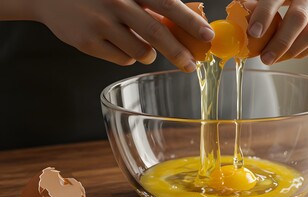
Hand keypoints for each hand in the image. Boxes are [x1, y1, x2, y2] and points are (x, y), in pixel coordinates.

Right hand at [32, 0, 214, 71]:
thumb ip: (153, 1)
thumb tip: (189, 16)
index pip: (169, 5)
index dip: (191, 22)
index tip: (207, 35)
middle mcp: (116, 3)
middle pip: (156, 34)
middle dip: (178, 53)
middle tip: (190, 65)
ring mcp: (100, 24)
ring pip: (140, 52)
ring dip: (149, 54)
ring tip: (144, 47)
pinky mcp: (87, 42)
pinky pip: (122, 59)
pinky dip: (128, 56)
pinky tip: (118, 43)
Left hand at [247, 0, 307, 63]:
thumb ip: (258, 2)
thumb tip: (239, 22)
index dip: (264, 14)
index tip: (253, 33)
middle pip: (299, 18)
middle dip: (280, 42)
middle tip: (265, 57)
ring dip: (292, 51)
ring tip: (275, 58)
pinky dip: (304, 52)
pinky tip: (290, 55)